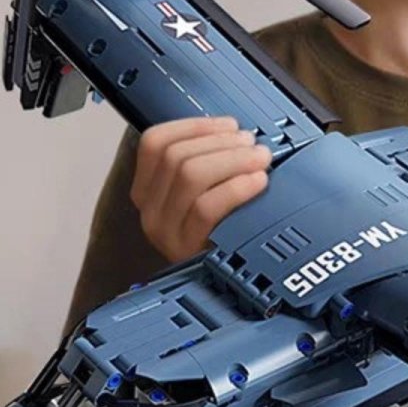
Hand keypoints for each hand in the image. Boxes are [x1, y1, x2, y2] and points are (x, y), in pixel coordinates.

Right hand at [131, 116, 271, 263]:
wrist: (226, 282)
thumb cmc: (221, 231)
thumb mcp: (204, 194)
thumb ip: (208, 163)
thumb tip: (235, 133)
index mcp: (148, 188)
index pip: (154, 143)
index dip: (194, 126)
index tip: (227, 124)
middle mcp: (150, 208)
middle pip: (176, 156)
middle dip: (221, 142)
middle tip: (252, 142)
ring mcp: (165, 230)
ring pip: (190, 175)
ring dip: (232, 159)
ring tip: (260, 159)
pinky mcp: (186, 247)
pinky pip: (207, 206)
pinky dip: (236, 187)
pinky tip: (258, 182)